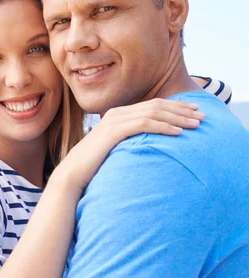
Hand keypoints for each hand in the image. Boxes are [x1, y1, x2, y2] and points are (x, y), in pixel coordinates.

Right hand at [52, 98, 203, 194]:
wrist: (74, 172)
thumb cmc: (95, 164)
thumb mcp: (117, 147)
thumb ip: (131, 140)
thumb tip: (150, 144)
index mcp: (119, 114)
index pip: (153, 105)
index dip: (176, 107)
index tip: (194, 112)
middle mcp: (118, 113)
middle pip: (157, 106)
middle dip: (182, 110)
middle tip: (202, 116)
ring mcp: (115, 120)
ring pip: (153, 113)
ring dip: (178, 118)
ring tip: (195, 125)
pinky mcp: (114, 131)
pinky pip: (144, 124)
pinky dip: (163, 127)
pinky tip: (177, 133)